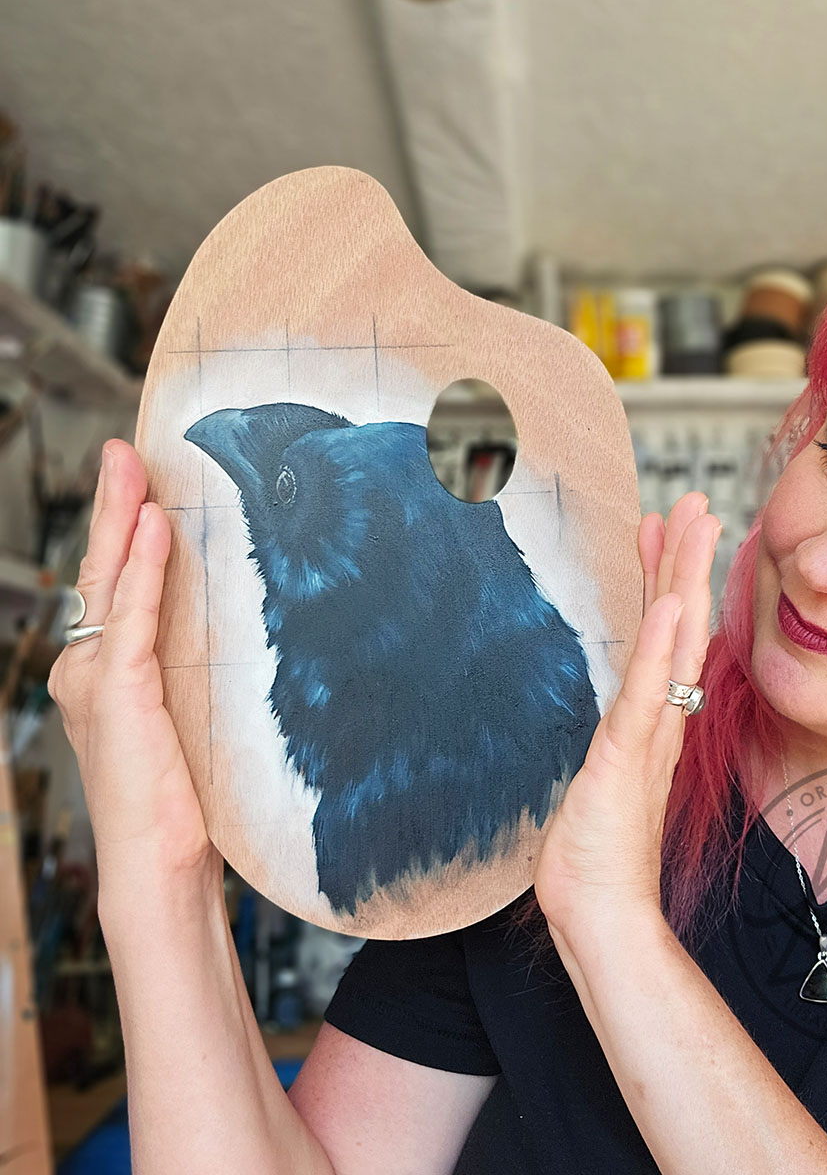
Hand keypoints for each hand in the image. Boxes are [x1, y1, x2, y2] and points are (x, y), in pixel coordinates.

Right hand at [48, 440, 213, 893]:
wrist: (164, 866)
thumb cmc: (190, 799)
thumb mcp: (198, 716)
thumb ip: (201, 669)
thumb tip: (247, 624)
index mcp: (109, 673)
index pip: (117, 587)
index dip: (126, 531)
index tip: (143, 482)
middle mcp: (90, 670)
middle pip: (103, 571)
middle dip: (114, 506)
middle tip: (126, 450)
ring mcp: (96, 680)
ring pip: (109, 583)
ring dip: (122, 518)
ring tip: (132, 465)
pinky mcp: (116, 694)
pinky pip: (131, 618)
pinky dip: (143, 570)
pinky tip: (154, 529)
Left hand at [533, 491, 720, 938]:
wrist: (605, 913)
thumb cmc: (598, 854)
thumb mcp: (600, 779)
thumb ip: (611, 742)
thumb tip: (612, 718)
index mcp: (651, 719)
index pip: (663, 633)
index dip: (663, 577)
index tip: (661, 527)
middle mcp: (659, 718)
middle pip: (679, 622)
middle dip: (685, 557)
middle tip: (693, 501)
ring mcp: (649, 735)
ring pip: (674, 642)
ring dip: (683, 579)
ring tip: (693, 523)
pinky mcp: (630, 757)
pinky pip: (651, 693)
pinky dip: (663, 647)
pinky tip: (673, 603)